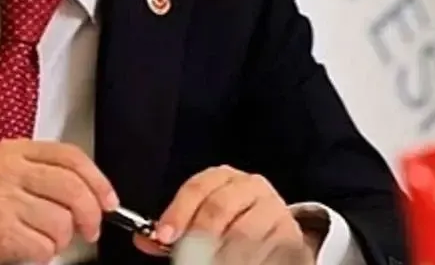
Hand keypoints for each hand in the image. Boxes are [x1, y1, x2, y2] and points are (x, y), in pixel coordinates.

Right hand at [0, 139, 118, 264]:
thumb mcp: (9, 176)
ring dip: (59, 240)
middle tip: (89, 231)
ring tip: (40, 238)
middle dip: (89, 215)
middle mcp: (6, 169)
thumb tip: (98, 196)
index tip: (109, 202)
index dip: (98, 180)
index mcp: (13, 151)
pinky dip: (43, 253)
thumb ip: (47, 176)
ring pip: (62, 222)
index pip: (70, 156)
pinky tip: (25, 248)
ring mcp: (1, 199)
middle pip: (73, 188)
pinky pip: (45, 245)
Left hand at [133, 166, 315, 263]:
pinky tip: (236, 262)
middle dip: (198, 235)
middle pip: (220, 207)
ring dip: (223, 252)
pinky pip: (266, 248)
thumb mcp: (200, 216)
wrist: (274, 229)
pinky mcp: (290, 233)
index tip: (165, 236)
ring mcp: (273, 208)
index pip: (197, 188)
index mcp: (223, 177)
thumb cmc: (230, 220)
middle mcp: (250, 186)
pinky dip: (249, 258)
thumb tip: (144, 240)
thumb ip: (174, 228)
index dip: (178, 212)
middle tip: (187, 256)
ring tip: (211, 261)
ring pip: (244, 231)